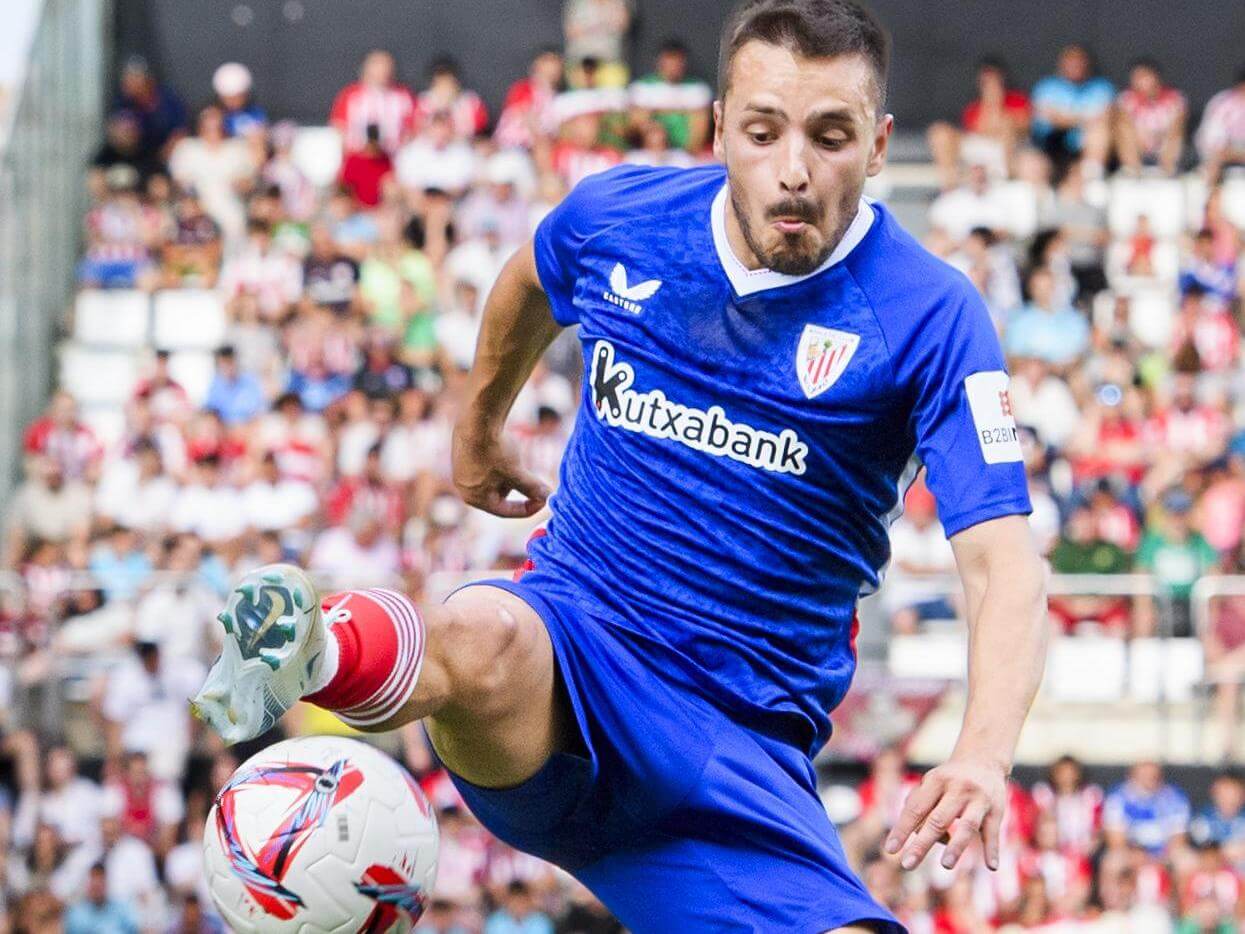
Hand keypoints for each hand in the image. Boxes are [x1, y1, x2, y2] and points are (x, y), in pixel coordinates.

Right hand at [452, 419, 550, 518]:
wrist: (477, 419)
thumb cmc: (495, 450)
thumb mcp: (517, 472)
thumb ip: (532, 487)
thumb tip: (549, 497)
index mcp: (474, 498)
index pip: (505, 511)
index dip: (527, 508)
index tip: (542, 501)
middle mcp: (464, 488)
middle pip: (498, 495)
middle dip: (515, 485)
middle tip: (524, 471)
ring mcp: (461, 472)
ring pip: (493, 480)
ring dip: (507, 472)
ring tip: (509, 455)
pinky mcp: (462, 456)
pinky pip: (485, 466)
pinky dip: (498, 461)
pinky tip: (500, 446)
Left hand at [884, 755, 1007, 871]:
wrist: (984, 760)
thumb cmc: (948, 780)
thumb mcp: (930, 784)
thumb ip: (918, 805)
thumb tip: (916, 836)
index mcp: (935, 781)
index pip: (915, 808)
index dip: (902, 829)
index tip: (890, 850)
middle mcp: (957, 789)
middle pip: (937, 820)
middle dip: (922, 844)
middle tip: (907, 865)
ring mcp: (978, 799)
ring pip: (967, 826)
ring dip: (956, 846)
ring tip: (945, 865)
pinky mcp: (996, 810)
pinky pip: (993, 832)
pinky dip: (993, 849)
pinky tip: (991, 866)